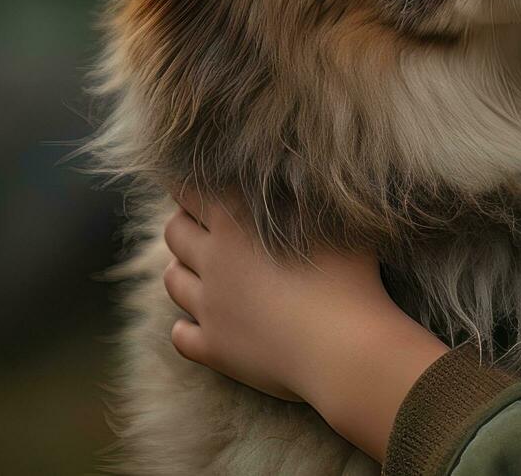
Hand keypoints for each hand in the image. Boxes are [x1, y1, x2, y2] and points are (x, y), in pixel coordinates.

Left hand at [161, 186, 385, 401]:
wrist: (345, 349)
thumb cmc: (348, 277)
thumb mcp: (332, 221)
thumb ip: (302, 194)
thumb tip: (287, 172)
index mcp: (237, 223)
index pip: (193, 192)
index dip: (190, 185)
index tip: (195, 183)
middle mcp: (213, 261)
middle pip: (175, 233)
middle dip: (182, 223)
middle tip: (200, 223)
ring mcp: (209, 307)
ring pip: (172, 281)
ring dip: (181, 270)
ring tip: (198, 269)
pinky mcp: (214, 348)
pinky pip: (181, 335)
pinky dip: (186, 326)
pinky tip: (200, 323)